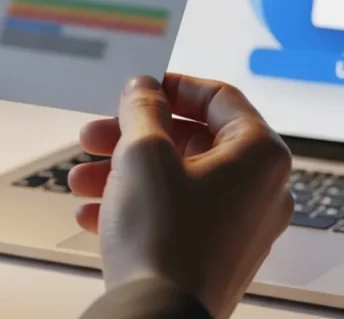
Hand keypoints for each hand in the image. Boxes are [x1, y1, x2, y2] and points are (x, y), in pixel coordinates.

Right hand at [68, 75, 293, 318]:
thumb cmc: (164, 238)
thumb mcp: (143, 152)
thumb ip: (142, 108)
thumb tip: (144, 89)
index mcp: (260, 155)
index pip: (219, 97)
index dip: (172, 87)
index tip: (140, 89)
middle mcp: (262, 190)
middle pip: (192, 141)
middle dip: (133, 136)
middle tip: (95, 135)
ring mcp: (242, 227)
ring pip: (178, 180)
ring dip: (125, 172)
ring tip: (82, 180)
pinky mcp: (218, 256)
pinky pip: (178, 216)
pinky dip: (138, 207)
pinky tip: (94, 214)